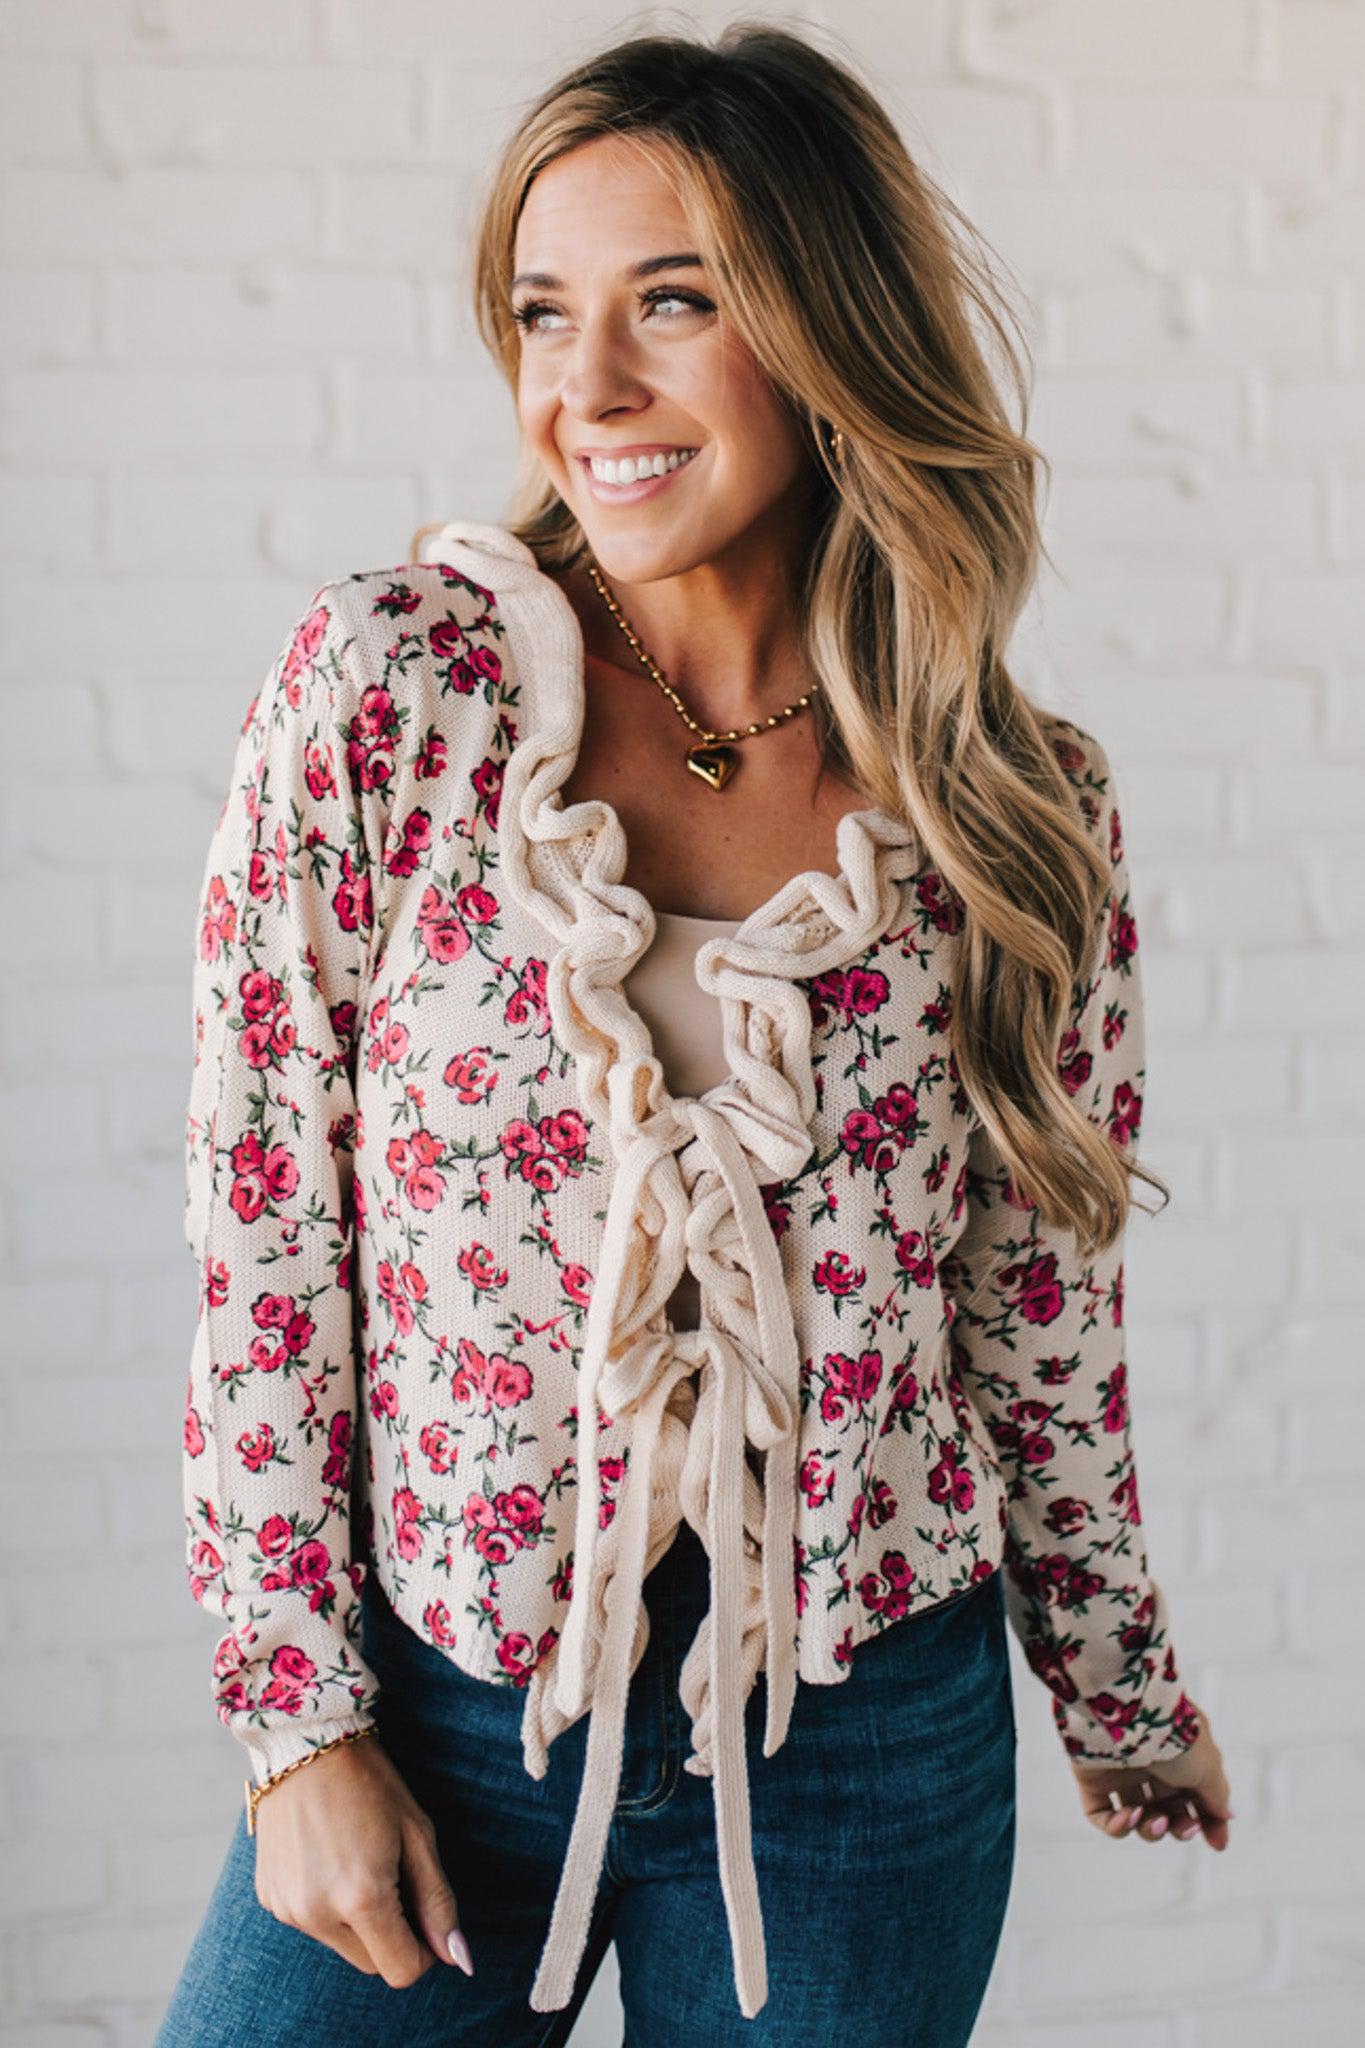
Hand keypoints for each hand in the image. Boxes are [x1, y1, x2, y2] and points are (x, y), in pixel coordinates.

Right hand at [251, 1733, 475, 1985]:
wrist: (306, 1743)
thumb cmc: (372, 1783)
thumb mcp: (417, 1835)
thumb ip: (438, 1902)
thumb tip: (458, 1960)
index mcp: (361, 1899)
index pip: (401, 1971)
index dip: (423, 1951)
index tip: (425, 1913)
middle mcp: (318, 1914)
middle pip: (371, 1963)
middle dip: (392, 1935)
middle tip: (395, 1877)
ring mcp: (288, 1909)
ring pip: (341, 1946)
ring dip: (358, 1922)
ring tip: (360, 1860)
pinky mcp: (270, 1898)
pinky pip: (311, 1924)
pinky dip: (327, 1905)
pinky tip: (329, 1857)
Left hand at [1069, 1700, 1232, 1852]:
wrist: (1126, 1713)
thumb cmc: (1173, 1736)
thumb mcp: (1209, 1768)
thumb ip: (1217, 1795)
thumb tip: (1225, 1815)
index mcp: (1180, 1754)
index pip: (1195, 1796)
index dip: (1208, 1822)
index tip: (1217, 1843)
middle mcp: (1150, 1762)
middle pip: (1167, 1810)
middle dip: (1179, 1827)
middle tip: (1185, 1828)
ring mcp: (1119, 1772)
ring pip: (1138, 1817)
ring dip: (1150, 1830)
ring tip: (1156, 1821)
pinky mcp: (1091, 1780)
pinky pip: (1102, 1815)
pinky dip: (1117, 1827)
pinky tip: (1129, 1818)